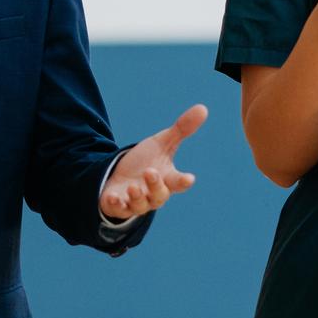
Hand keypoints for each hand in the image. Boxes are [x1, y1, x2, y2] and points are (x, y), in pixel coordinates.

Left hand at [100, 104, 207, 218]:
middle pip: (159, 195)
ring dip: (137, 196)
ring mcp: (136, 202)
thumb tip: (203, 108)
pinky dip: (117, 205)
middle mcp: (153, 194)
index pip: (178, 182)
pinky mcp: (119, 206)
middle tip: (150, 172)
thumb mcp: (162, 143)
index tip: (189, 178)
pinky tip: (114, 198)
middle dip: (155, 185)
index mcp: (167, 180)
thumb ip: (181, 129)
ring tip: (133, 186)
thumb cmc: (146, 162)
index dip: (183, 181)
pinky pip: (119, 209)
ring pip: (141, 205)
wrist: (121, 176)